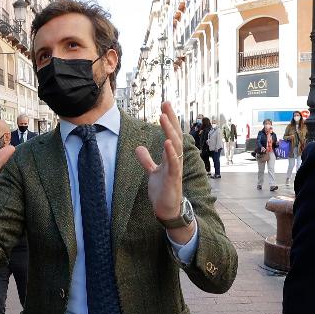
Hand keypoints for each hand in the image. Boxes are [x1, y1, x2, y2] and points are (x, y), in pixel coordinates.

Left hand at [135, 101, 186, 221]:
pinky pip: (174, 163)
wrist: (166, 209)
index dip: (168, 120)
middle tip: (166, 103)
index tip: (164, 105)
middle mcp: (175, 159)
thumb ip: (146, 160)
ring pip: (175, 146)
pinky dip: (171, 152)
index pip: (170, 134)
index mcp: (170, 156)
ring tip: (163, 117)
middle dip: (170, 119)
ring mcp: (176, 168)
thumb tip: (138, 147)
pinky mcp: (173, 178)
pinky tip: (167, 142)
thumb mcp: (152, 172)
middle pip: (175, 135)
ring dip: (169, 131)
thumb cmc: (162, 190)